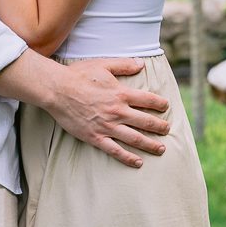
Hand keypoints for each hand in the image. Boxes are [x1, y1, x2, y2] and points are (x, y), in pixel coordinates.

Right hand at [47, 59, 169, 167]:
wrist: (57, 90)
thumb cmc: (78, 75)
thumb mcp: (103, 64)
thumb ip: (124, 65)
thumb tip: (141, 64)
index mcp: (121, 94)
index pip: (148, 100)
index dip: (160, 104)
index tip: (166, 107)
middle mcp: (118, 111)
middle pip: (146, 122)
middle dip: (160, 127)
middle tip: (167, 130)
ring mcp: (107, 126)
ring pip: (135, 138)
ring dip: (150, 144)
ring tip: (161, 149)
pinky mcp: (96, 137)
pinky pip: (115, 151)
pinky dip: (128, 158)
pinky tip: (138, 162)